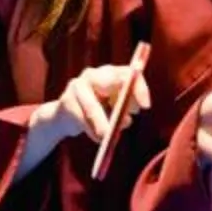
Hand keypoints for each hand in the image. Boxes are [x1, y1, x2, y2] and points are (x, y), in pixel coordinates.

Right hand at [31, 62, 152, 163]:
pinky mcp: (66, 101)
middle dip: (122, 102)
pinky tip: (98, 137)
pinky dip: (93, 132)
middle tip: (129, 121)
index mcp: (109, 73)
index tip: (145, 106)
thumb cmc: (97, 112)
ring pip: (93, 106)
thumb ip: (123, 108)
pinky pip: (82, 119)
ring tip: (108, 136)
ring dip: (103, 124)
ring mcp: (77, 86)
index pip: (128, 73)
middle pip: (111, 81)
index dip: (139, 88)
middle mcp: (92, 74)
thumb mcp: (114, 109)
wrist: (65, 117)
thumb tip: (127, 118)